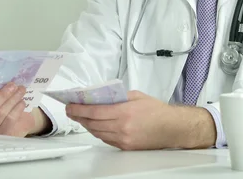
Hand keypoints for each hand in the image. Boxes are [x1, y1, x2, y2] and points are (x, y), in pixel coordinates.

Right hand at [0, 81, 50, 136]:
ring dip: (13, 100)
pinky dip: (17, 109)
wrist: (13, 127)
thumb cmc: (0, 108)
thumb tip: (4, 76)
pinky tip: (22, 102)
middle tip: (13, 84)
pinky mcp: (2, 137)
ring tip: (21, 90)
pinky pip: (10, 121)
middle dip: (2, 95)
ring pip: (1, 114)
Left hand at [65, 90, 215, 150]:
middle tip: (71, 110)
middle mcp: (122, 127)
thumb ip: (118, 97)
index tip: (70, 105)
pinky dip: (97, 132)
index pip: (95, 111)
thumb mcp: (136, 96)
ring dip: (86, 125)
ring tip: (80, 118)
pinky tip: (94, 126)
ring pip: (97, 133)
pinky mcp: (126, 147)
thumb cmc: (157, 111)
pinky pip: (106, 139)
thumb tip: (101, 97)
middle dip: (79, 117)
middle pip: (93, 123)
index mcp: (125, 112)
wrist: (172, 128)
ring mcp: (124, 139)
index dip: (79, 109)